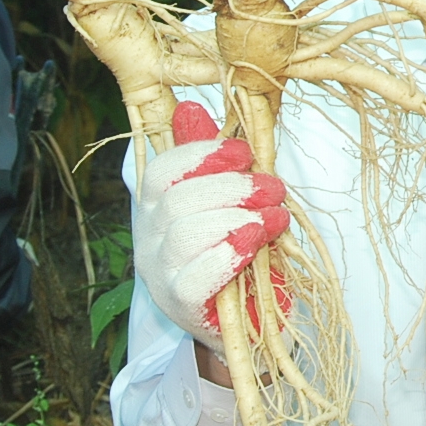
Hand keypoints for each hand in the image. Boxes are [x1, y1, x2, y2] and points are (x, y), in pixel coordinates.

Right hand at [135, 101, 289, 349]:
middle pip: (178, 201)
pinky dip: (230, 253)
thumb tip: (189, 107)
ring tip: (276, 218)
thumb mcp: (227, 199)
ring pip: (187, 234)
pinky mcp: (179, 304)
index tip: (245, 153)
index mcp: (155, 206)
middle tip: (275, 189)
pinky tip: (257, 243)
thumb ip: (210, 159)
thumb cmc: (236, 251)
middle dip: (234, 188)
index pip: (162, 172)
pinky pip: (196, 275)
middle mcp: (148, 238)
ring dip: (239, 219)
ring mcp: (159, 273)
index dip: (203, 156)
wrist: (243, 318)